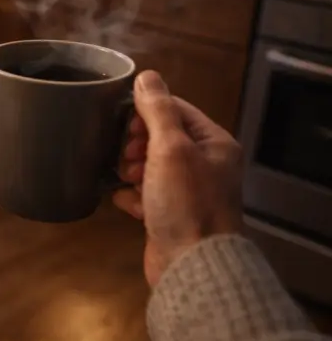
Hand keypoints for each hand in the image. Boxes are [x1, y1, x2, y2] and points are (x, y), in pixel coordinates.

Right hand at [112, 71, 242, 286]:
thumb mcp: (171, 148)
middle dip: (137, 142)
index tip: (126, 124)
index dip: (147, 112)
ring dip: (131, 168)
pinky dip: (131, 196)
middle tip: (128, 155)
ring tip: (126, 177)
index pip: (176, 110)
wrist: (192, 264)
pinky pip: (144, 195)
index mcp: (213, 144)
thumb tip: (146, 75)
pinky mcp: (169, 216)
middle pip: (161, 138)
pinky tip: (126, 201)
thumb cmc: (186, 202)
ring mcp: (187, 192)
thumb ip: (158, 110)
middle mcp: (204, 166)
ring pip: (149, 166)